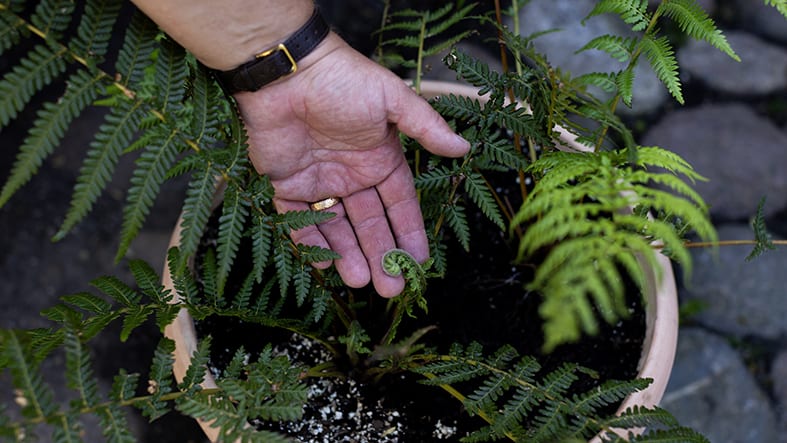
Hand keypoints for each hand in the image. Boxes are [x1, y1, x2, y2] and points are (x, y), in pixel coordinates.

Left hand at [234, 34, 469, 296]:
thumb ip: (425, 128)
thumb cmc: (343, 81)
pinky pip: (298, 221)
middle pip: (369, 224)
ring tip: (363, 283)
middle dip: (382, 254)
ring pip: (336, 229)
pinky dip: (310, 242)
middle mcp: (351, 175)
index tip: (421, 261)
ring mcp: (318, 182)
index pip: (398, 203)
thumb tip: (463, 148)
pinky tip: (325, 265)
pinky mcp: (285, 185)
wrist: (286, 73)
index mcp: (378, 158)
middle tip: (393, 288)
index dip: (409, 231)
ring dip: (349, 256)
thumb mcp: (392, 100)